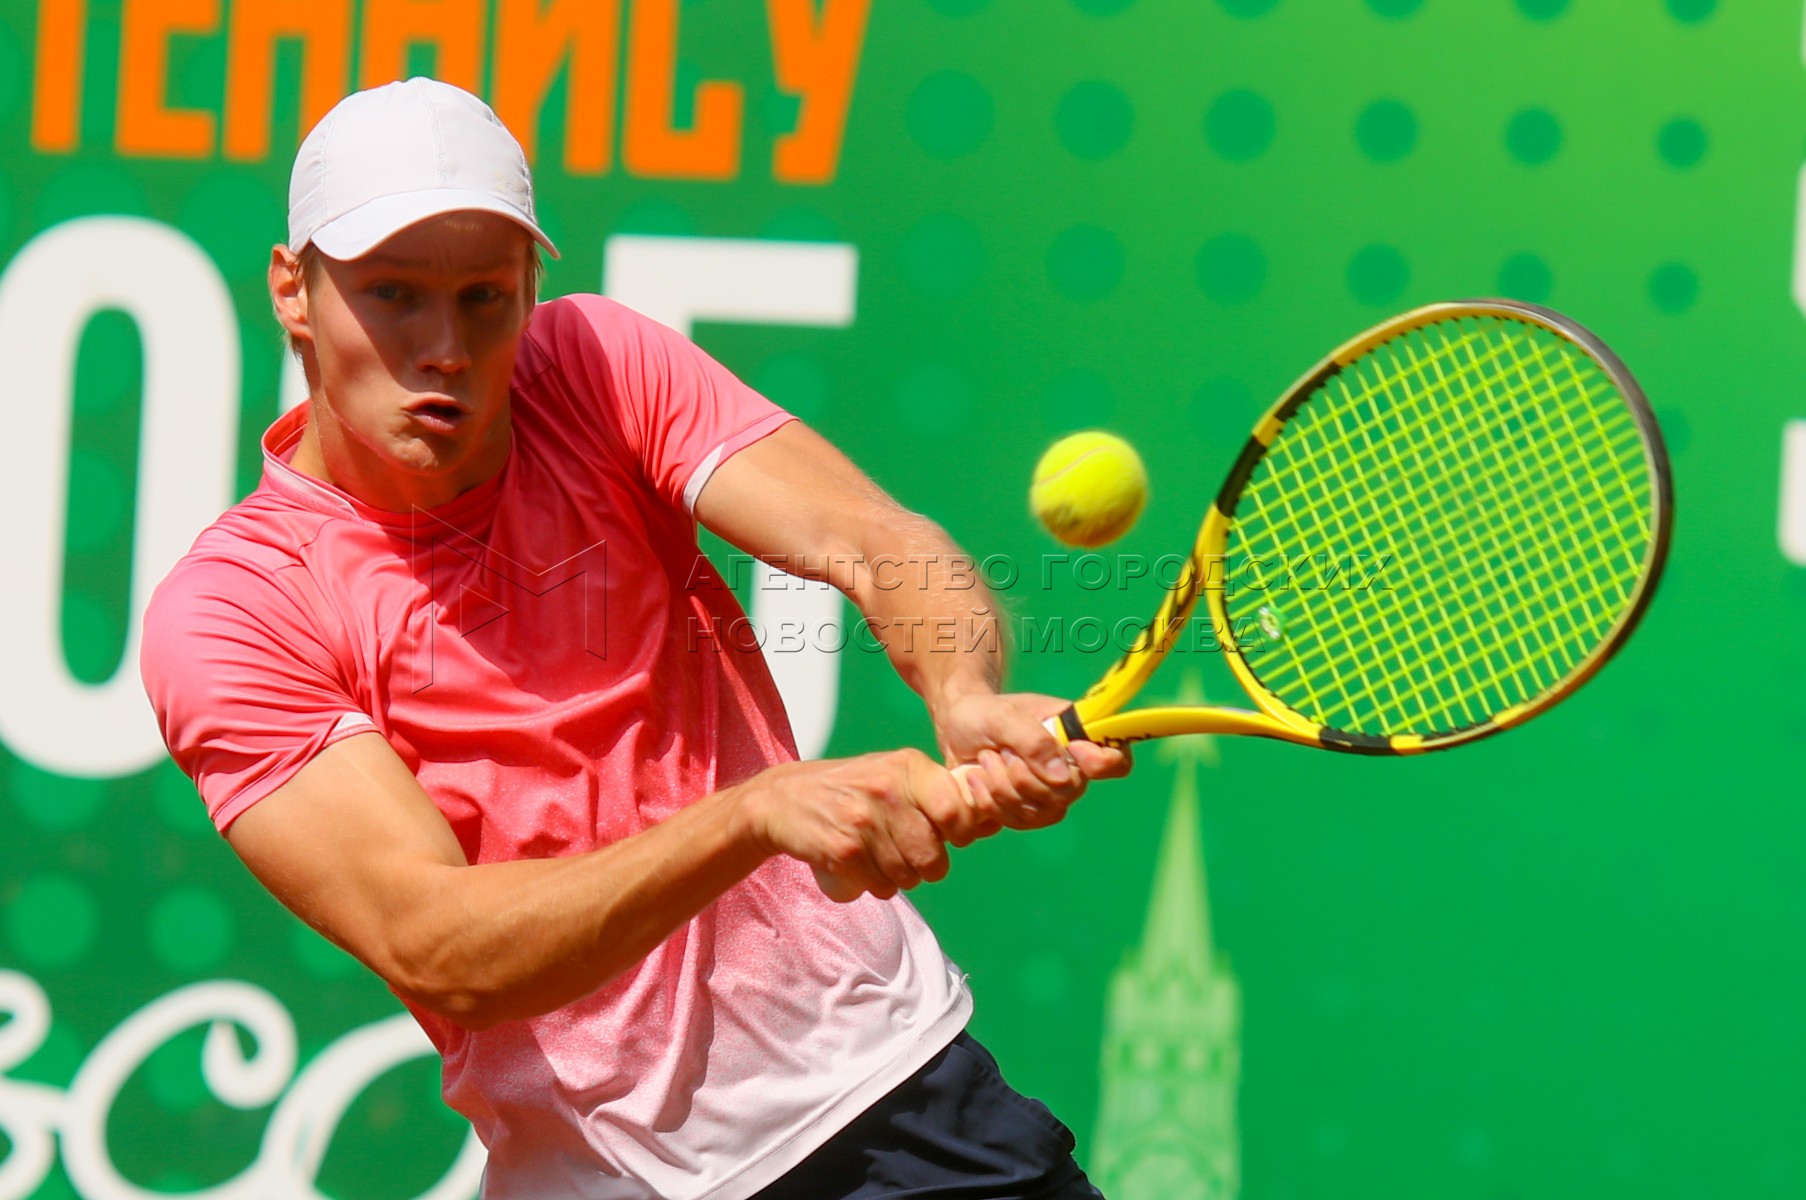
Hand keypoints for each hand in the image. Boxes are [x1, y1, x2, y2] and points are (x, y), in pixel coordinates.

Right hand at [737, 750, 988, 902]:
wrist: (784, 799)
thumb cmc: (851, 788)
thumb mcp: (893, 773)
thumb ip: (936, 793)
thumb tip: (990, 821)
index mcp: (907, 766)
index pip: (957, 812)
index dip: (960, 834)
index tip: (950, 837)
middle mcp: (887, 791)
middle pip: (935, 857)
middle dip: (927, 866)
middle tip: (908, 854)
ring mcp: (863, 822)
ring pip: (908, 877)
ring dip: (899, 878)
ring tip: (880, 857)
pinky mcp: (843, 850)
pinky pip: (880, 887)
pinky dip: (875, 885)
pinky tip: (861, 865)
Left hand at [931, 690, 1131, 831]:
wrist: (955, 728)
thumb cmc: (983, 713)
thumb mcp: (1003, 716)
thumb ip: (1033, 741)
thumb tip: (1063, 778)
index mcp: (1076, 736)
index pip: (1116, 760)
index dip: (1104, 763)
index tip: (1072, 749)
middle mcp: (1070, 769)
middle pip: (1070, 793)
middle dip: (1026, 776)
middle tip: (1000, 751)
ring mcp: (1050, 794)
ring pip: (1041, 812)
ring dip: (1004, 788)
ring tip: (985, 760)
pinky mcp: (1026, 812)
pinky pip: (1019, 822)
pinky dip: (993, 803)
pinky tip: (977, 780)